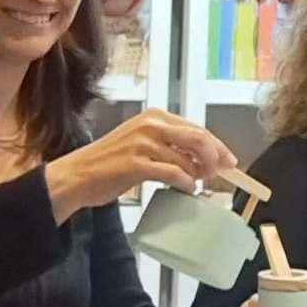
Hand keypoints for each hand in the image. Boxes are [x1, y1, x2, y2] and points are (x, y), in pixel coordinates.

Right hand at [45, 109, 236, 223]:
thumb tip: (202, 158)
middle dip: (214, 159)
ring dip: (197, 175)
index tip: (229, 160)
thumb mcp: (143, 143)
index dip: (217, 146)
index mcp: (155, 117)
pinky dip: (185, 183)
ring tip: (195, 183)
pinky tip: (185, 189)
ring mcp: (144, 144)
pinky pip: (174, 174)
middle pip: (199, 139)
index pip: (197, 129)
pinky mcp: (137, 164)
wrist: (77, 175)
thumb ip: (170, 145)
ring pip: (188, 159)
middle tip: (217, 174)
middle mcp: (151, 125)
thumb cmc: (110, 162)